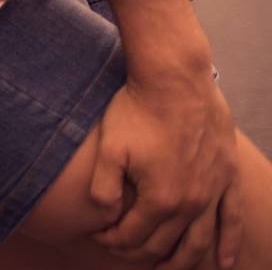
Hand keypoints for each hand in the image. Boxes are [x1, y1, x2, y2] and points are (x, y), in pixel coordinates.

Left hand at [90, 77, 243, 268]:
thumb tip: (106, 216)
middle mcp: (191, 203)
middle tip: (121, 249)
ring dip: (182, 260)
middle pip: (164, 243)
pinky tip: (225, 263)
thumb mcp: (109, 149)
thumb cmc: (137, 110)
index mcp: (160, 199)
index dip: (112, 240)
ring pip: (199, 241)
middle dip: (138, 251)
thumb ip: (104, 189)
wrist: (175, 79)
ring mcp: (213, 192)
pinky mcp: (228, 177)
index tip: (98, 235)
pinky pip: (231, 219)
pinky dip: (228, 244)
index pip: (133, 235)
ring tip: (166, 269)